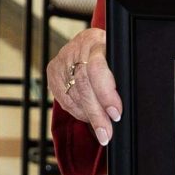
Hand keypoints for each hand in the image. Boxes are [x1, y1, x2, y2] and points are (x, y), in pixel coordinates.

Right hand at [48, 27, 121, 144]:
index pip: (97, 69)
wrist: (91, 42)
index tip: (116, 113)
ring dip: (88, 116)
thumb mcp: (119, 57)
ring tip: (101, 130)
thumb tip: (122, 108)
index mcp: (95, 41)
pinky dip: (77, 112)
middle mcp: (75, 49)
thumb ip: (121, 75)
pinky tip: (88, 118)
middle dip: (96, 114)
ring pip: (73, 95)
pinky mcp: (53, 71)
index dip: (106, 94)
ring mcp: (62, 60)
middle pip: (83, 86)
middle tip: (106, 133)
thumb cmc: (111, 52)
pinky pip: (63, 98)